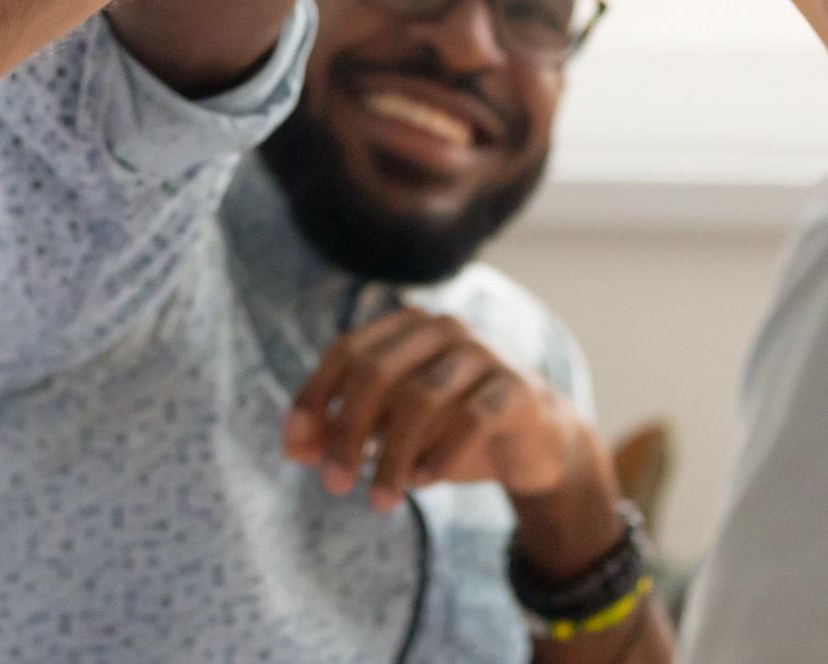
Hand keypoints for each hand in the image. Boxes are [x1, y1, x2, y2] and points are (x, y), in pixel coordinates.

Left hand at [283, 308, 595, 511]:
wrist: (533, 442)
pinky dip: (440, 455)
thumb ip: (345, 431)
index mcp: (406, 328)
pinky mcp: (516, 388)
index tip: (295, 449)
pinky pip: (472, 418)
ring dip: (392, 456)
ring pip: (421, 397)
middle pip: (376, 371)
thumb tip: (295, 448)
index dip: (315, 398)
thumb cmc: (450, 428)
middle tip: (333, 484)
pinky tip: (424, 483)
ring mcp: (482, 354)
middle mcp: (442, 329)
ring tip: (379, 500)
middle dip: (346, 431)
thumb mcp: (391, 431)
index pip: (346, 352)